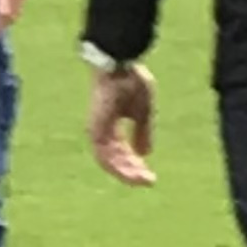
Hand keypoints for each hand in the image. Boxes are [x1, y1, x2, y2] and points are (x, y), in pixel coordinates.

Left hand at [88, 60, 157, 185]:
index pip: (122, 152)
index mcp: (112, 126)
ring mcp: (96, 131)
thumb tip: (144, 154)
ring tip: (143, 180)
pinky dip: (118, 167)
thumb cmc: (131, 81)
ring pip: (109, 163)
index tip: (150, 176)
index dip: (135, 165)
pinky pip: (104, 157)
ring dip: (126, 174)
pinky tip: (132, 173)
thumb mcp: (143, 111)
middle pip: (116, 160)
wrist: (120, 66)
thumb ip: (143, 132)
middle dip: (132, 172)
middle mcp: (102, 131)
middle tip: (149, 181)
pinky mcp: (95, 131)